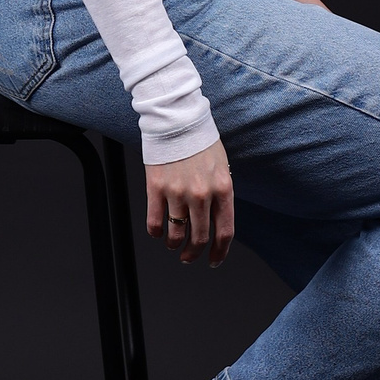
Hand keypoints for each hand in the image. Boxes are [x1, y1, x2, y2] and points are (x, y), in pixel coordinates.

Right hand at [145, 141, 233, 265]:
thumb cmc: (200, 140)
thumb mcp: (222, 167)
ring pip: (176, 234)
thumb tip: (215, 220)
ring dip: (174, 244)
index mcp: (223, 188)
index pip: (224, 232)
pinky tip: (158, 232)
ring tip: (173, 244)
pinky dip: (156, 232)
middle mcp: (202, 194)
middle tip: (189, 257)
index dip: (219, 252)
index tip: (214, 260)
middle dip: (194, 253)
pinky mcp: (156, 187)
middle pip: (199, 238)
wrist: (177, 118)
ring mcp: (178, 192)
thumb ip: (221, 194)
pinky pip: (155, 222)